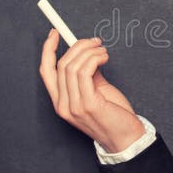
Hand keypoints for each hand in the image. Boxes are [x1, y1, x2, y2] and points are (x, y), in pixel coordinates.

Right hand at [39, 29, 144, 152]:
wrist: (126, 138)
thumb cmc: (113, 116)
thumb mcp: (96, 91)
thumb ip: (88, 75)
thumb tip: (88, 54)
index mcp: (61, 101)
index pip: (46, 71)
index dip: (48, 50)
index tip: (55, 33)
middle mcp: (63, 105)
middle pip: (61, 64)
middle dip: (78, 46)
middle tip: (95, 42)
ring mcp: (73, 106)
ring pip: (72, 66)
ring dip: (90, 52)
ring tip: (103, 52)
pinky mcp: (87, 104)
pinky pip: (85, 71)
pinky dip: (95, 58)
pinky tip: (104, 58)